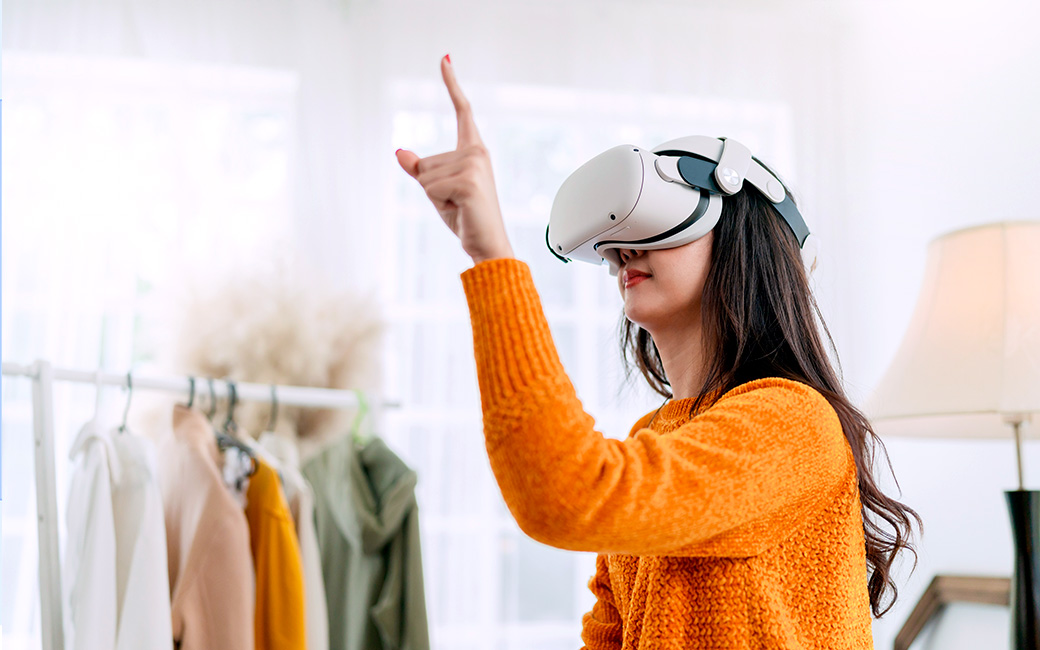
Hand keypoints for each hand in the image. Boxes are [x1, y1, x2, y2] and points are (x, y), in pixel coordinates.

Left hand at [395, 56, 514, 263]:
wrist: (488, 244)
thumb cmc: (465, 217)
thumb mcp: (437, 191)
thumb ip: (420, 170)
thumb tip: (400, 152)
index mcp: (474, 150)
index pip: (463, 111)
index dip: (452, 84)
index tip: (445, 58)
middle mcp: (477, 152)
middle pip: (424, 163)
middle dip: (430, 187)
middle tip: (456, 202)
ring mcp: (474, 164)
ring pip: (424, 176)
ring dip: (434, 197)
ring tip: (459, 206)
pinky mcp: (468, 180)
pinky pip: (429, 187)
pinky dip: (437, 203)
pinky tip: (459, 209)